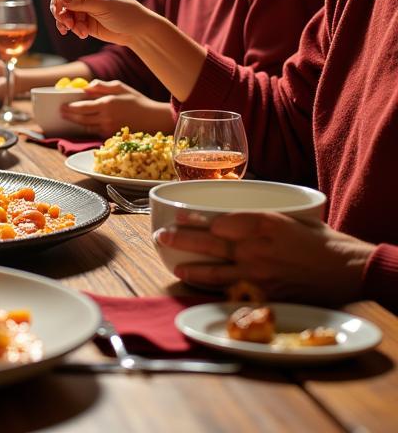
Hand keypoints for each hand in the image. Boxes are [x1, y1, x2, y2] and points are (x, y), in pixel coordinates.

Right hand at [50, 0, 148, 45]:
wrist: (137, 30)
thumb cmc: (125, 12)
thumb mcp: (104, 5)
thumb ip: (82, 2)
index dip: (57, 1)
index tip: (59, 15)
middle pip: (60, 2)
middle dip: (62, 16)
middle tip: (69, 26)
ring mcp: (82, 7)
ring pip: (63, 15)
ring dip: (69, 25)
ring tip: (80, 32)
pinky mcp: (83, 20)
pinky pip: (70, 24)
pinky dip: (74, 30)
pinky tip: (83, 34)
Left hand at [61, 80, 174, 135]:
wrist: (154, 119)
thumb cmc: (136, 100)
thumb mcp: (120, 87)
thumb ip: (102, 86)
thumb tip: (86, 86)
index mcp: (107, 104)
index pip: (82, 107)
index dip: (70, 107)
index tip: (63, 105)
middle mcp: (106, 118)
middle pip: (81, 118)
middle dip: (69, 115)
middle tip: (61, 112)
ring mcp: (108, 129)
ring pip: (86, 127)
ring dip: (76, 122)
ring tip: (68, 117)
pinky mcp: (112, 136)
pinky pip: (95, 132)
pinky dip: (87, 128)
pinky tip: (82, 124)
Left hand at [154, 212, 373, 304]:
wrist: (346, 269)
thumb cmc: (317, 239)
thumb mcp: (285, 216)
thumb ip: (254, 217)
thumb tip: (225, 214)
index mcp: (261, 222)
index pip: (218, 220)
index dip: (194, 219)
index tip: (177, 215)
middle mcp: (256, 247)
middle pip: (210, 243)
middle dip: (182, 240)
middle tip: (161, 236)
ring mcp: (259, 274)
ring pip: (215, 271)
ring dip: (191, 268)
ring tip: (173, 264)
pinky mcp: (265, 295)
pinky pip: (232, 293)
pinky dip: (213, 290)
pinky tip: (199, 287)